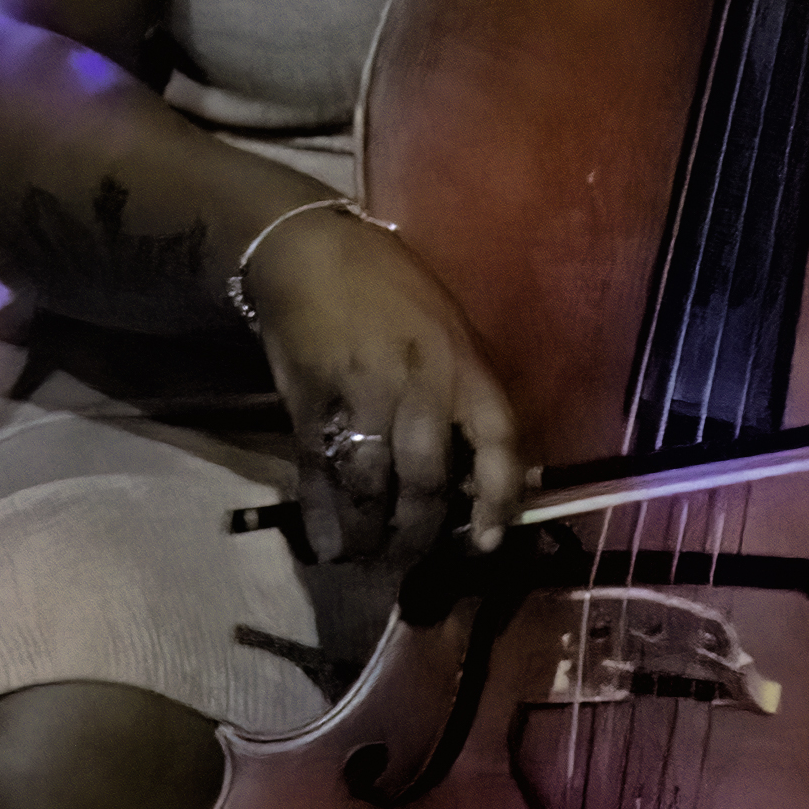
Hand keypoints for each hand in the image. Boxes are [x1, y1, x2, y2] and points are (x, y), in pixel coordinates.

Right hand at [238, 203, 529, 565]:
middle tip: (407, 562)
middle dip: (417, 533)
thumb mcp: (446, 326)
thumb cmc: (388, 285)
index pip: (498, 440)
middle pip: (426, 478)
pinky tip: (327, 541)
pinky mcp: (311, 396)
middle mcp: (419, 382)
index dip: (497, 498)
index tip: (484, 541)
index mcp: (463, 362)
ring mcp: (362, 390)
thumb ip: (464, 389)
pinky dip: (322, 512)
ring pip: (371, 483)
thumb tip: (479, 466)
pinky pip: (319, 466)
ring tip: (365, 556)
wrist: (309, 247)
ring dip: (369, 531)